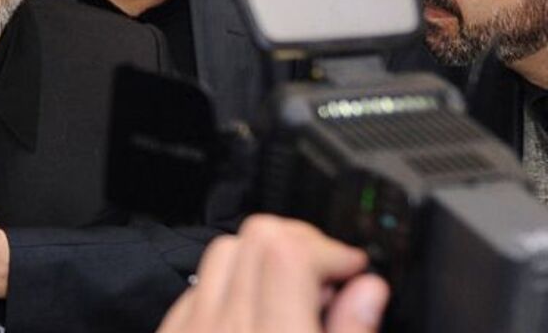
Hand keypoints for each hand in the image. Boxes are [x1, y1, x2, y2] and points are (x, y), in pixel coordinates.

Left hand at [157, 214, 389, 332]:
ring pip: (224, 252)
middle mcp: (225, 327)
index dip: (330, 247)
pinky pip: (197, 287)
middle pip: (257, 237)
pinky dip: (231, 287)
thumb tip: (369, 288)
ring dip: (264, 260)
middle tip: (329, 280)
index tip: (353, 269)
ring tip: (294, 296)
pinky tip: (255, 317)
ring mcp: (191, 330)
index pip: (288, 250)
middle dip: (303, 245)